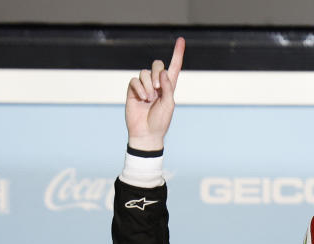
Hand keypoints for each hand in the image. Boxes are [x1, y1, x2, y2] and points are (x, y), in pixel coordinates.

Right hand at [126, 37, 184, 151]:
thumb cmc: (160, 121)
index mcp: (169, 86)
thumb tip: (162, 72)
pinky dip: (139, 88)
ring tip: (149, 98)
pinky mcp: (133, 90)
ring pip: (144, 72)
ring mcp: (144, 86)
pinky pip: (134, 80)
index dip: (178, 53)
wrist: (146, 133)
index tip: (181, 39)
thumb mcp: (169, 104)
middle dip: (157, 73)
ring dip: (148, 85)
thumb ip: (168, 87)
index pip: (174, 67)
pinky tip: (142, 98)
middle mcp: (156, 84)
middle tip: (158, 89)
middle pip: (157, 64)